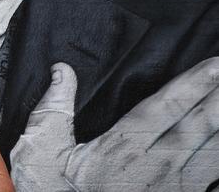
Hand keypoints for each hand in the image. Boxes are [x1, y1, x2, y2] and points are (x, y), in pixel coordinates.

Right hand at [11, 58, 218, 191]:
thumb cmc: (50, 191)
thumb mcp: (42, 149)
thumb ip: (55, 109)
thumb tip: (63, 70)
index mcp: (123, 147)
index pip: (166, 106)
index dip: (194, 83)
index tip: (215, 64)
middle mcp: (156, 167)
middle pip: (199, 127)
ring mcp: (171, 190)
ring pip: (211, 156)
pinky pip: (210, 186)